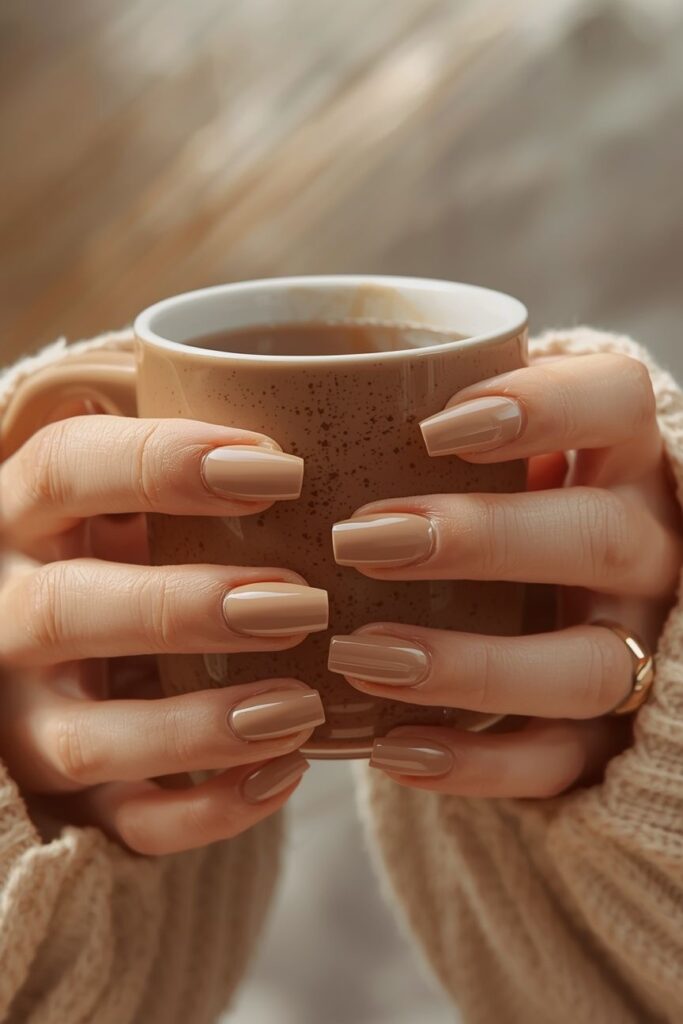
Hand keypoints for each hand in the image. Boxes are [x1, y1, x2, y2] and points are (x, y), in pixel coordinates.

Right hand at [0, 414, 326, 852]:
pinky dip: (205, 810)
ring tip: (303, 706)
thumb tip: (333, 408)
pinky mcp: (67, 796)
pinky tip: (284, 774)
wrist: (69, 658)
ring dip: (197, 727)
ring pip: (85, 738)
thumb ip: (193, 462)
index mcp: (24, 518)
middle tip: (299, 604)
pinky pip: (125, 820)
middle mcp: (7, 617)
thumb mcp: (135, 497)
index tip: (280, 468)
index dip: (162, 462)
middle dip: (182, 607)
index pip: (64, 470)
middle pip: (64, 610)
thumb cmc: (129, 551)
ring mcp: (27, 716)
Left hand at [329, 353, 682, 796]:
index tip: (433, 422)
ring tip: (359, 657)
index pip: (616, 402)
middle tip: (359, 538)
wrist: (557, 604)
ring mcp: (634, 644)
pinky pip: (559, 759)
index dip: (543, 404)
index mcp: (616, 456)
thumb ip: (402, 418)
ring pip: (589, 666)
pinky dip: (477, 763)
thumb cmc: (490, 503)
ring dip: (473, 664)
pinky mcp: (603, 733)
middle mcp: (642, 547)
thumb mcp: (478, 451)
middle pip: (598, 537)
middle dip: (482, 537)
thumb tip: (245, 385)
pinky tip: (390, 749)